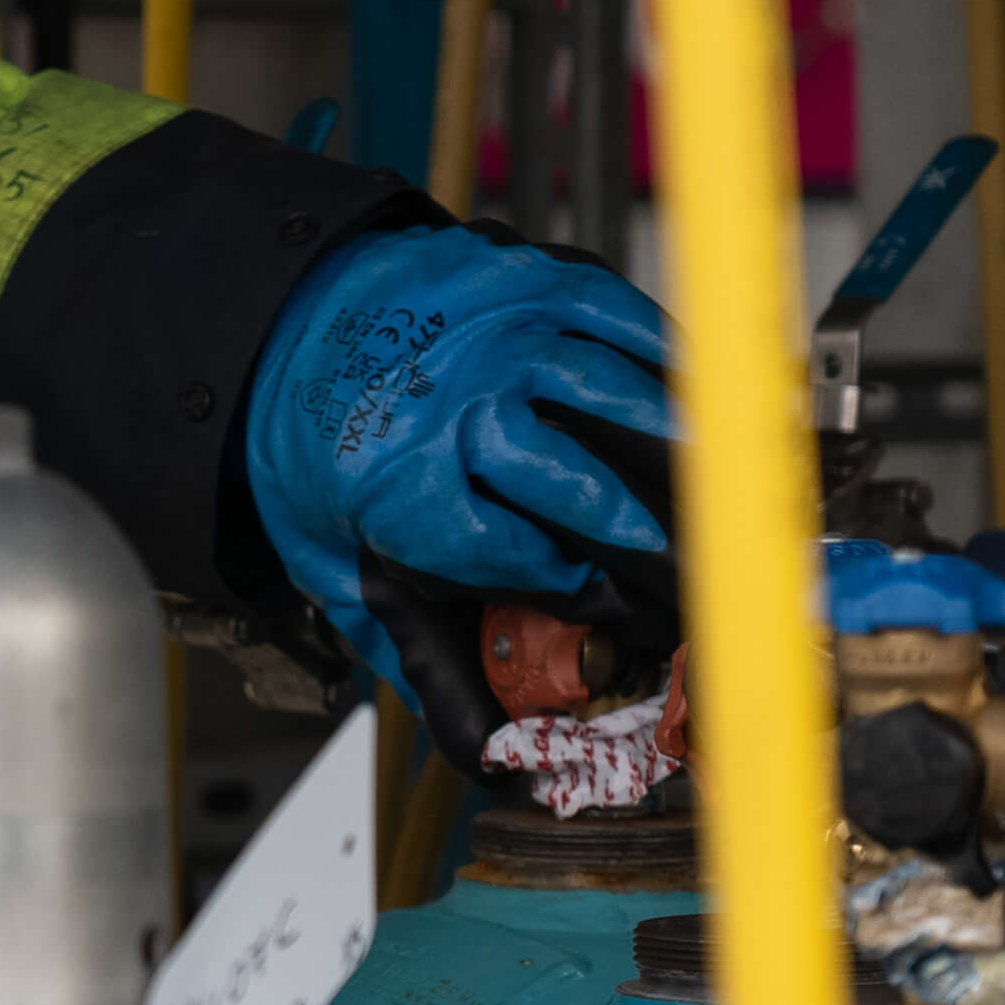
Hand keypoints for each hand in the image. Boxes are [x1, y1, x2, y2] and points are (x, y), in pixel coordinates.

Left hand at [247, 221, 679, 765]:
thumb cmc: (309, 440)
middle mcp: (451, 403)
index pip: (501, 548)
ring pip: (606, 388)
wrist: (279, 319)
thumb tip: (466, 729)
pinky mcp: (520, 274)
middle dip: (636, 530)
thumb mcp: (320, 549)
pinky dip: (663, 346)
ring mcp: (491, 331)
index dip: (558, 582)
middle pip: (570, 478)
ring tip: (726, 481)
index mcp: (396, 480)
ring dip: (674, 437)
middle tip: (684, 563)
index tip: (589, 596)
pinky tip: (695, 387)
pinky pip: (611, 307)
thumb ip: (386, 632)